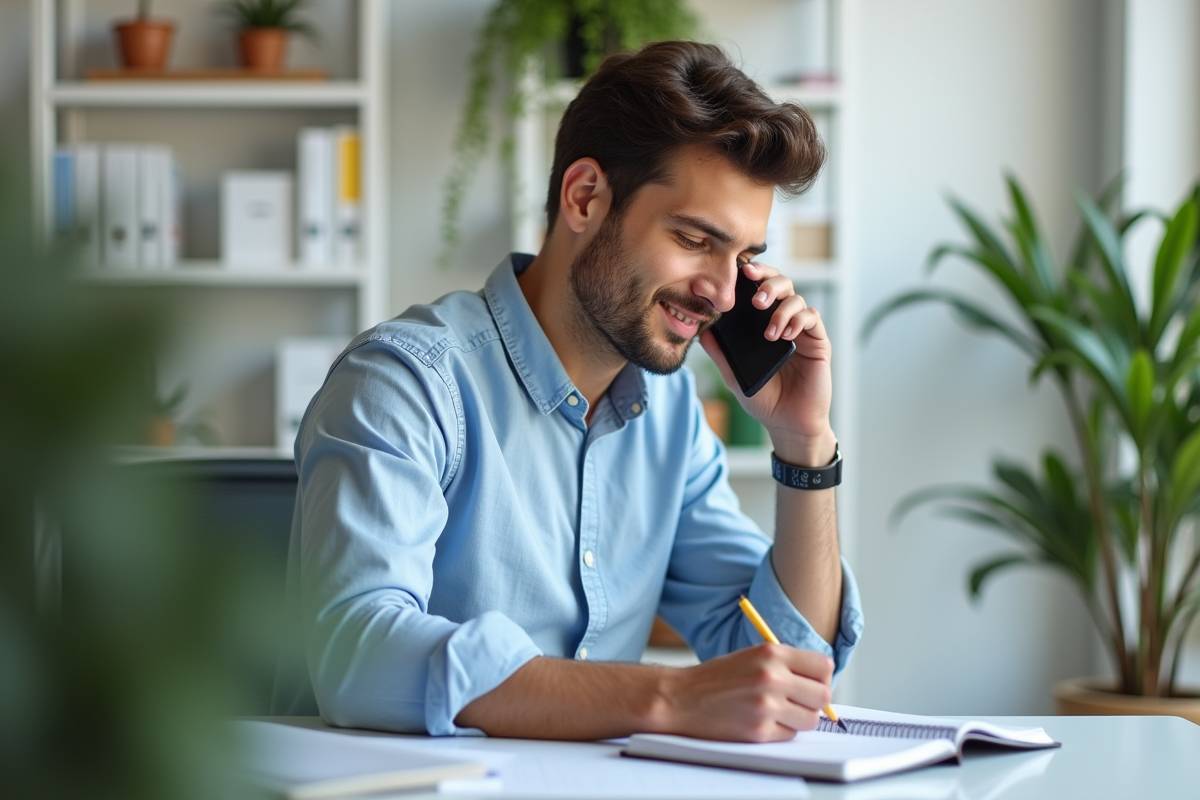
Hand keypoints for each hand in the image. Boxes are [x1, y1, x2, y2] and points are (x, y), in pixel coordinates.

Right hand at [656, 643, 833, 741]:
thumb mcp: (752, 656)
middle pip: (823, 695)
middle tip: (798, 701)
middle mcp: (771, 677)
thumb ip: (786, 665)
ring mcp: (766, 706)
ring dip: (799, 718)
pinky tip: (762, 721)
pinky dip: (781, 731)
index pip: (823, 666)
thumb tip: (820, 682)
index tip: (812, 683)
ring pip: (810, 719)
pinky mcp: (759, 731)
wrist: (681, 698)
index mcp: (771, 653)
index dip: (821, 677)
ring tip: (778, 712)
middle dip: (814, 701)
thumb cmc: (715, 678)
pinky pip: (790, 735)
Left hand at [699, 261, 835, 465]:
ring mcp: (802, 330)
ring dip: (781, 307)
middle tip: (754, 298)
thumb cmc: (764, 398)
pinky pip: (812, 318)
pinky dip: (798, 320)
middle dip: (767, 282)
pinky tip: (785, 334)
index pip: (758, 289)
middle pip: (781, 283)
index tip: (738, 272)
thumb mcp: (734, 375)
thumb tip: (702, 331)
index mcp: (762, 323)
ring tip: (768, 329)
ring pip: (797, 297)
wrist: (788, 423)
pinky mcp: (818, 342)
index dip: (752, 276)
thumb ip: (720, 353)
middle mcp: (783, 321)